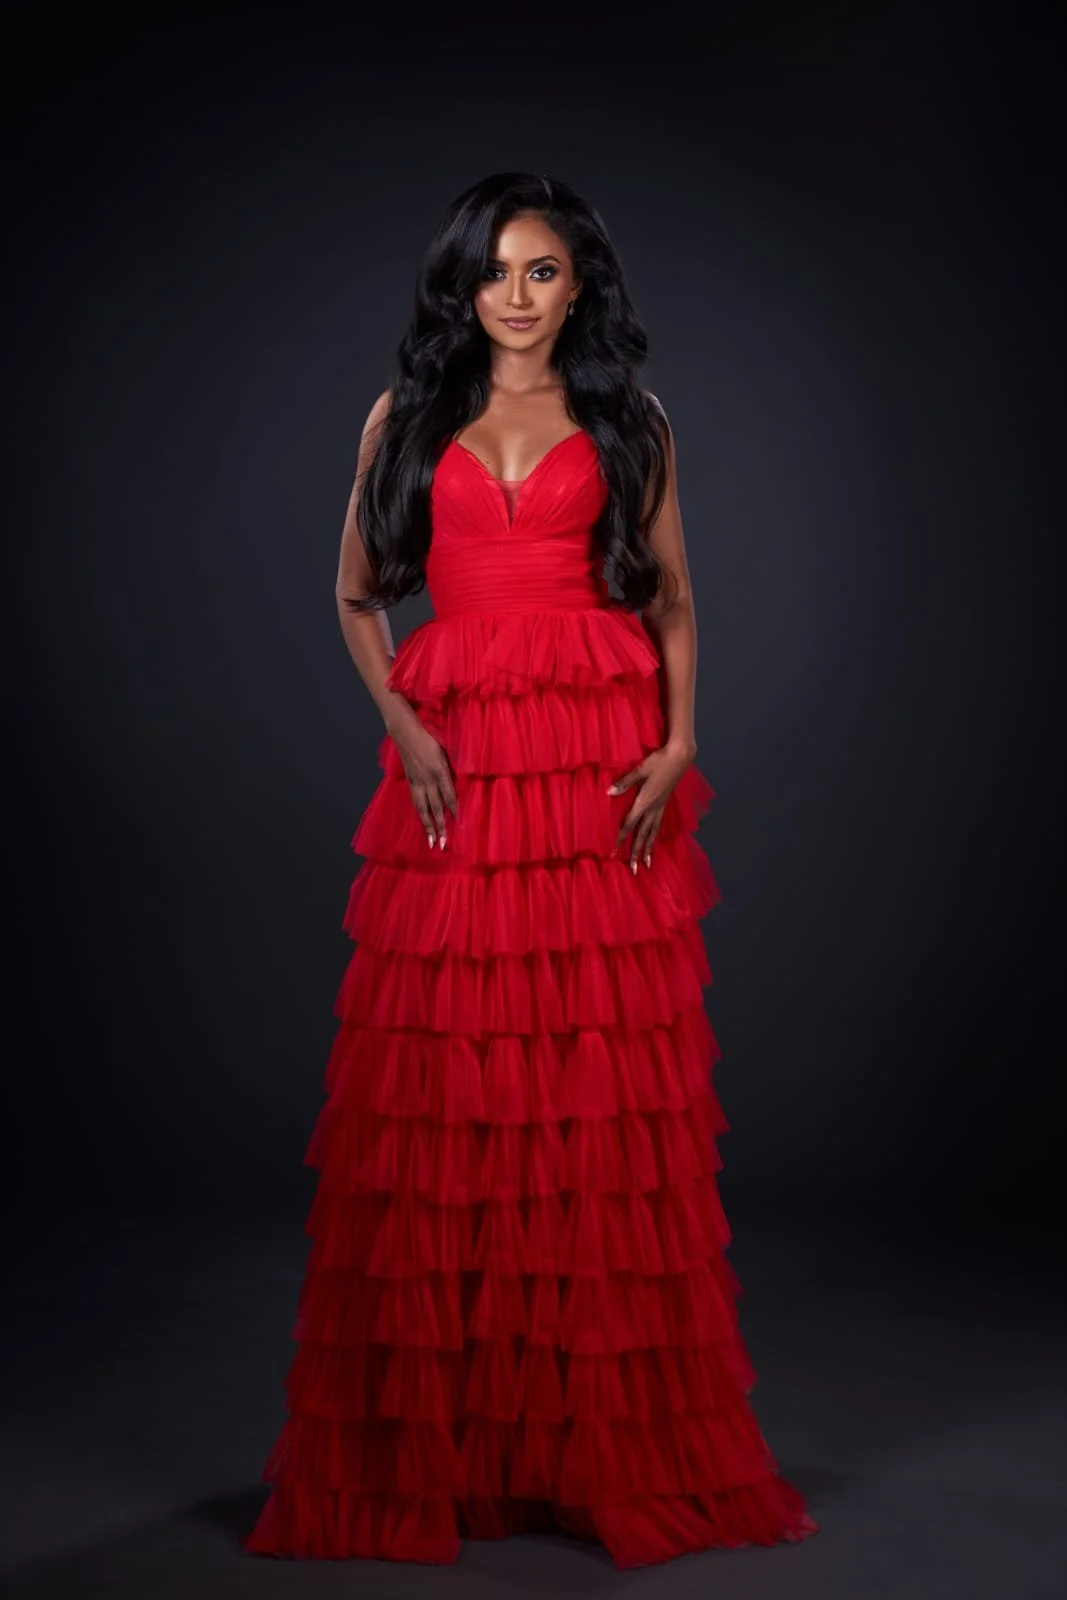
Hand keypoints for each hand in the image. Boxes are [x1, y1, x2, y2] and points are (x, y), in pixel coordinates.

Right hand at [391, 717, 457, 849]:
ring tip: (431, 841)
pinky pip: (416, 802)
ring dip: (428, 826)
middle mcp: (429, 780)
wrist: (406, 733)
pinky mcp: (410, 782)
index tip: (460, 824)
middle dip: (440, 826)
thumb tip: (462, 781)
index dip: (454, 810)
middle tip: (443, 844)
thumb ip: (452, 768)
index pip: (449, 795)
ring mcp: (418, 782)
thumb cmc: (430, 738)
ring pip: (424, 808)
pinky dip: (420, 814)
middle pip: (436, 807)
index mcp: (440, 771)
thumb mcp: (445, 751)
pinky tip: (423, 823)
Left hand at [608, 739, 696, 871]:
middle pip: (643, 835)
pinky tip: (654, 840)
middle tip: (634, 870)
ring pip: (653, 832)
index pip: (630, 824)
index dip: (621, 838)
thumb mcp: (639, 770)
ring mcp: (660, 807)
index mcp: (645, 802)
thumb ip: (625, 783)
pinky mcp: (665, 803)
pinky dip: (655, 836)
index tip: (614, 852)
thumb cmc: (659, 761)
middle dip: (637, 853)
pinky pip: (659, 824)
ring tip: (647, 863)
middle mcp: (653, 808)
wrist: (680, 757)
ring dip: (649, 848)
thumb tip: (609, 792)